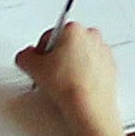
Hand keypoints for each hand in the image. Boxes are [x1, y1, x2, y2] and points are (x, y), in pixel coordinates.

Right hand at [15, 19, 123, 135]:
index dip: (40, 53)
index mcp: (73, 30)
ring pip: (80, 54)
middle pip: (66, 44)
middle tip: (49, 74)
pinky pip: (92, 66)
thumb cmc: (68, 85)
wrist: (89, 105)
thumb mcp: (33, 68)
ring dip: (71, 65)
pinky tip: (75, 86)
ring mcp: (103, 50)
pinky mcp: (110, 66)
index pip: (49, 36)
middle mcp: (91, 35)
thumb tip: (25, 56)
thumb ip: (24, 56)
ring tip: (62, 82)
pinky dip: (84, 73)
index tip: (39, 64)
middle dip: (57, 57)